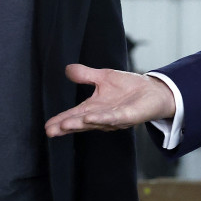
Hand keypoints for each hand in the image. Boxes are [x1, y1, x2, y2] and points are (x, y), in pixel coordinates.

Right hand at [45, 64, 175, 136]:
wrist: (153, 91)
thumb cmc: (128, 87)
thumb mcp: (103, 77)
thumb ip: (85, 75)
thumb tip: (67, 69)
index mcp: (94, 108)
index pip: (74, 115)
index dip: (61, 121)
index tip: (47, 127)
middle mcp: (102, 116)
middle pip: (81, 123)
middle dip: (66, 126)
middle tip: (50, 131)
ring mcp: (115, 118)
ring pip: (95, 122)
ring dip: (80, 124)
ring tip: (64, 125)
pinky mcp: (128, 116)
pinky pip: (114, 118)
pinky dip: (102, 119)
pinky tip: (90, 118)